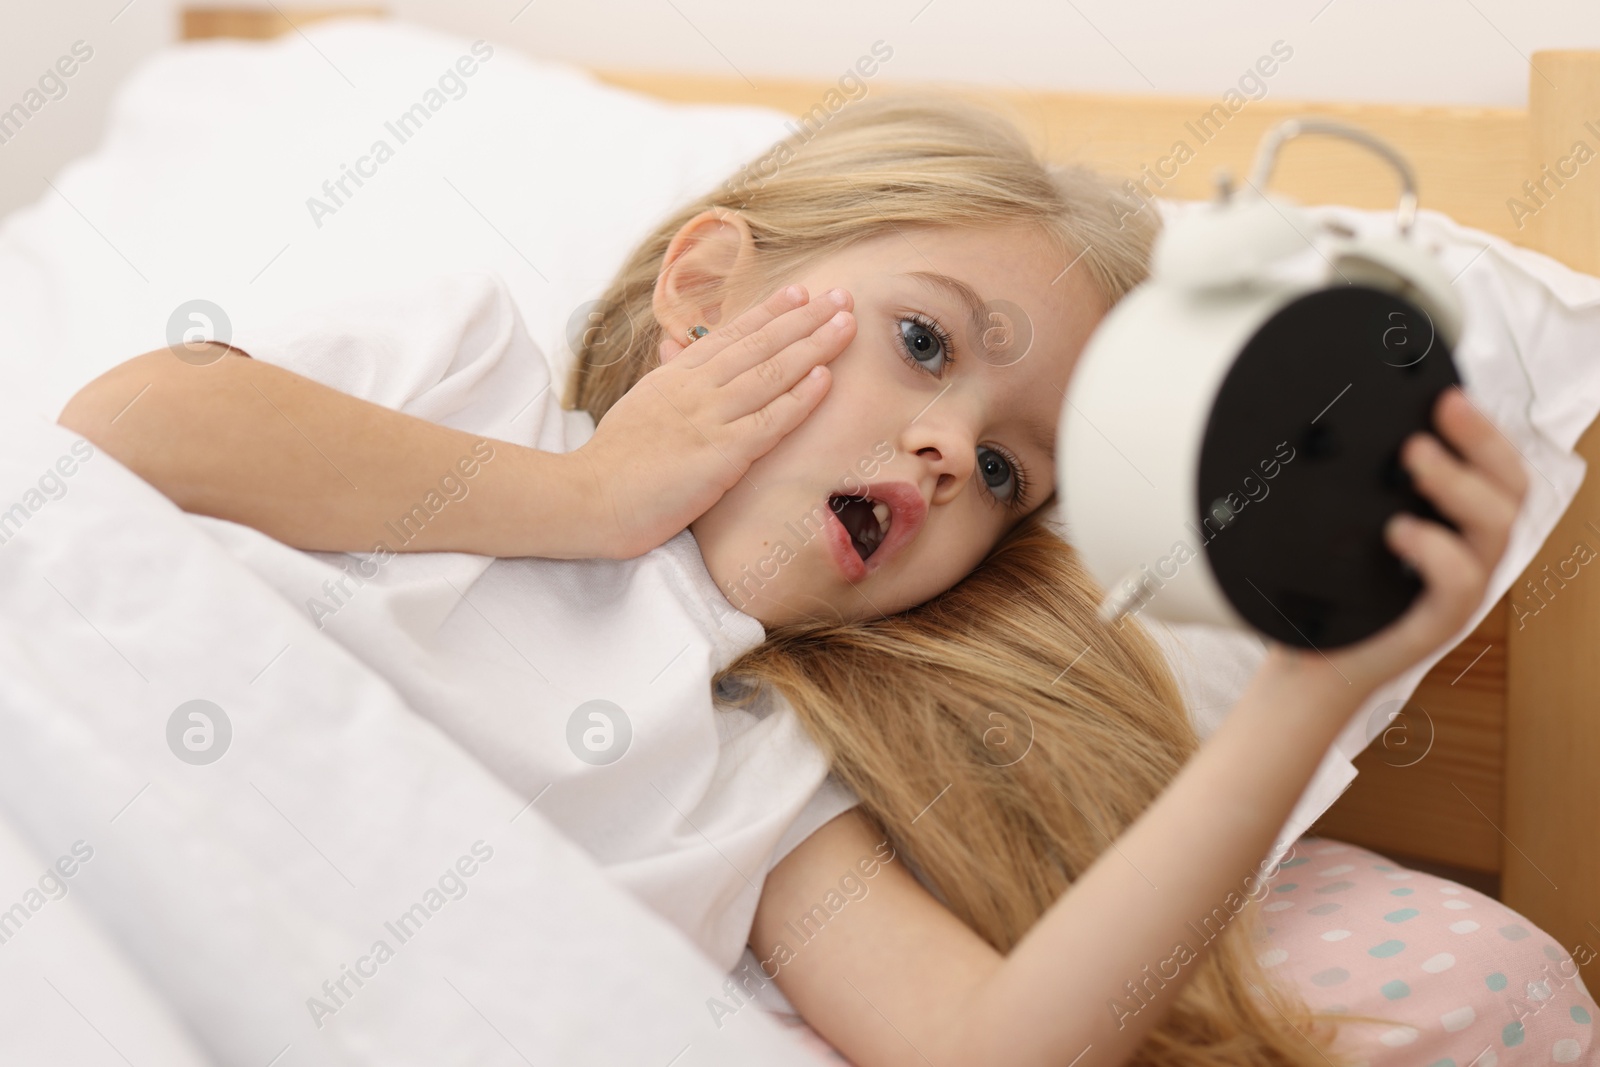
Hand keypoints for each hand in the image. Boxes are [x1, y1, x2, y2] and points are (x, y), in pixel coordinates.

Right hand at [575, 284, 854, 558]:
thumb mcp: (638, 406)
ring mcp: (709, 418)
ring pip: (771, 373)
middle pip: (760, 344)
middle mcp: (696, 388)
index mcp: (675, 376)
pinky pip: (769, 421)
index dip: (770, 312)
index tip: (801, 292)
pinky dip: (799, 398)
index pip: (732, 335)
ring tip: (846, 324)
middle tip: (841, 296)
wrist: (587, 497)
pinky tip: (825, 378)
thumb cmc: (611, 463)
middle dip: (804, 318)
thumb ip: (665, 379)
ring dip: (813, 346)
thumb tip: (673, 349)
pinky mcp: (720, 455)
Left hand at [1281, 386, 1529, 696]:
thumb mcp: (1344, 528)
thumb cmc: (1326, 596)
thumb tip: (1333, 426)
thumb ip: (1359, 488)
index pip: (1495, 467)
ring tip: (1414, 456)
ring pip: (1496, 526)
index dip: (1482, 428)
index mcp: (1453, 524)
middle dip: (1482, 439)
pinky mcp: (1439, 622)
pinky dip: (1436, 548)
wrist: (1306, 665)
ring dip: (1458, 482)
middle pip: (1511, 487)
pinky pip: (1462, 580)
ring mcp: (1460, 588)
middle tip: (1440, 409)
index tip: (1444, 391)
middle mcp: (1467, 551)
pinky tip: (1398, 530)